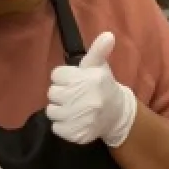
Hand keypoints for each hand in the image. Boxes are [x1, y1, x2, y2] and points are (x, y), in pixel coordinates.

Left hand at [46, 32, 137, 147]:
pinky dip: (63, 125)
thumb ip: (98, 50)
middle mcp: (84, 98)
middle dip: (61, 94)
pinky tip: (75, 120)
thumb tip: (108, 35)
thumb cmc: (103, 87)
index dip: (64, 78)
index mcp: (89, 79)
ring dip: (60, 110)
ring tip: (74, 108)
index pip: (56, 75)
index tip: (75, 81)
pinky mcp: (76, 134)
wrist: (117, 115)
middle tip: (74, 95)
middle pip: (52, 93)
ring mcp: (80, 117)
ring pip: (51, 111)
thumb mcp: (100, 67)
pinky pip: (56, 128)